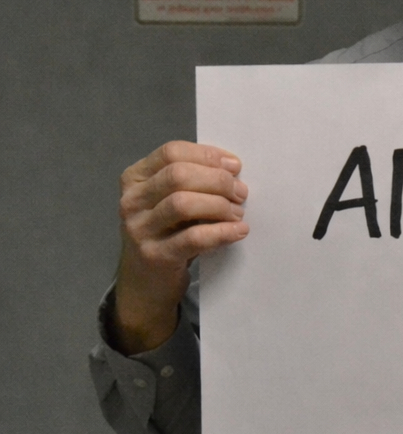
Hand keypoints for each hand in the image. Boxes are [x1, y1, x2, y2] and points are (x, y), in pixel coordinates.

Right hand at [113, 141, 248, 353]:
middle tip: (240, 192)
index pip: (171, 152)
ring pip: (183, 204)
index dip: (207, 155)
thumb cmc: (167, 231)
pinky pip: (193, 238)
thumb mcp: (171, 199)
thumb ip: (193, 180)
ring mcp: (139, 229)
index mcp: (135, 178)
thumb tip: (231, 167)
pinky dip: (221, 232)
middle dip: (217, 180)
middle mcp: (131, 201)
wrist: (145, 281)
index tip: (234, 166)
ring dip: (219, 205)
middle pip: (178, 176)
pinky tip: (239, 231)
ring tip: (238, 213)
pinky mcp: (154, 256)